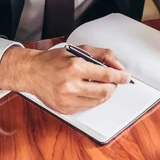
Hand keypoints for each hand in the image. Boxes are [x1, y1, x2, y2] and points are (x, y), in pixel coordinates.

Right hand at [0, 44, 131, 113]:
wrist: (33, 72)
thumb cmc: (55, 60)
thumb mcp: (79, 50)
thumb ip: (102, 55)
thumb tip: (118, 67)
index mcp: (75, 67)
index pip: (106, 75)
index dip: (120, 77)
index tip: (126, 77)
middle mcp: (71, 85)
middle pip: (105, 91)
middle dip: (113, 86)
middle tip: (113, 81)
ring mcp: (67, 99)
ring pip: (98, 101)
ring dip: (104, 93)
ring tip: (100, 85)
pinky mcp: (65, 109)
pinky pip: (87, 107)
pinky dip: (92, 100)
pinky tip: (88, 91)